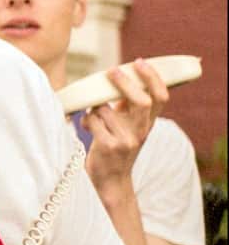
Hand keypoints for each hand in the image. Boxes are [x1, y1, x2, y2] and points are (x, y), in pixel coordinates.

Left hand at [82, 59, 166, 199]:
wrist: (111, 182)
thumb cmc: (115, 149)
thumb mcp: (128, 129)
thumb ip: (127, 109)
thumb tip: (119, 79)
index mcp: (147, 124)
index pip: (160, 97)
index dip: (153, 78)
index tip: (139, 62)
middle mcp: (140, 132)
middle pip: (141, 100)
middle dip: (125, 82)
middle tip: (112, 70)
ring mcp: (126, 140)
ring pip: (106, 109)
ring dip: (94, 108)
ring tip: (91, 117)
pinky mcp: (109, 146)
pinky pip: (93, 120)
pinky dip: (85, 119)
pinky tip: (84, 127)